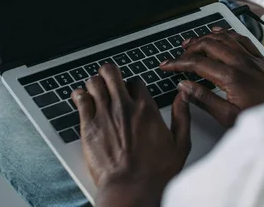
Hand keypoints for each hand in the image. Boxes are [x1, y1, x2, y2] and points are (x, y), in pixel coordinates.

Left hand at [71, 65, 190, 206]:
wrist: (131, 190)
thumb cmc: (155, 174)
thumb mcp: (180, 144)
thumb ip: (182, 116)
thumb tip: (184, 96)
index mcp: (146, 109)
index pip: (136, 81)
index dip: (132, 85)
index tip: (131, 91)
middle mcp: (124, 107)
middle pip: (112, 73)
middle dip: (110, 73)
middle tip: (109, 79)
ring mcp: (104, 115)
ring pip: (95, 83)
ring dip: (95, 83)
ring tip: (95, 88)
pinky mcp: (88, 126)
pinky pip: (80, 99)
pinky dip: (79, 95)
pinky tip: (81, 97)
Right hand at [161, 28, 263, 127]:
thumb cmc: (262, 117)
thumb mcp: (228, 116)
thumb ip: (204, 99)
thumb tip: (184, 87)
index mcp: (230, 77)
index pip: (197, 63)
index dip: (178, 63)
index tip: (167, 65)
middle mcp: (241, 62)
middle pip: (208, 45)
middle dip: (189, 48)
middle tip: (177, 55)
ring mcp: (252, 58)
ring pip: (224, 38)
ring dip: (205, 38)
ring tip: (192, 42)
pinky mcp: (260, 59)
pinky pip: (240, 38)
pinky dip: (226, 33)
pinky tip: (220, 33)